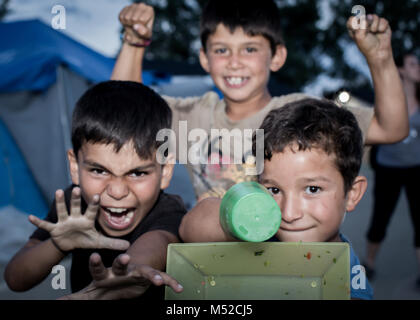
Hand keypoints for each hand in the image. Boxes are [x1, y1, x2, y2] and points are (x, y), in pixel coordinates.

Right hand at [29, 188, 129, 251]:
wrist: (70, 244)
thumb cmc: (85, 240)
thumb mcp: (98, 242)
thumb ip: (112, 243)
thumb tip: (129, 246)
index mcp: (87, 220)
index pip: (92, 211)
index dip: (94, 204)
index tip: (97, 196)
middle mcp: (75, 218)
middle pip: (76, 207)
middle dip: (76, 199)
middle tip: (77, 188)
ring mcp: (64, 222)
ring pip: (62, 211)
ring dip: (60, 202)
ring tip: (57, 192)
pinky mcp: (54, 229)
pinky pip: (45, 225)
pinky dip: (38, 221)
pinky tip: (30, 217)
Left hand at [59, 253, 183, 299]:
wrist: (126, 278)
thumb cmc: (107, 284)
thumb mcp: (92, 291)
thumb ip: (77, 296)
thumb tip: (57, 301)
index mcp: (106, 274)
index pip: (99, 268)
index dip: (96, 263)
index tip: (94, 256)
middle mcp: (122, 270)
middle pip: (121, 264)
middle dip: (123, 261)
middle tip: (124, 257)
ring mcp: (136, 273)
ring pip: (144, 271)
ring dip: (151, 275)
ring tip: (157, 282)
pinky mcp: (148, 277)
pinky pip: (161, 278)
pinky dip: (170, 282)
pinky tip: (179, 288)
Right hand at [119, 3, 154, 45]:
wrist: (137, 32)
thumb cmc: (144, 32)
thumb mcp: (146, 34)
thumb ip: (143, 31)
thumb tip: (135, 26)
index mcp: (149, 10)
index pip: (141, 19)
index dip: (140, 26)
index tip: (142, 26)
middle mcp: (141, 5)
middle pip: (133, 18)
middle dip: (134, 25)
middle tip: (137, 26)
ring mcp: (133, 5)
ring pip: (126, 17)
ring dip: (128, 24)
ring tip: (133, 24)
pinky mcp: (125, 7)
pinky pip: (121, 17)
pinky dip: (123, 22)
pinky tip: (129, 22)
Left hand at [347, 14, 391, 62]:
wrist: (379, 52)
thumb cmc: (367, 46)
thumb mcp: (359, 36)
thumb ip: (359, 26)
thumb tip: (366, 17)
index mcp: (355, 29)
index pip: (351, 20)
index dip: (354, 23)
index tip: (357, 29)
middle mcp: (363, 25)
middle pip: (363, 16)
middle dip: (365, 24)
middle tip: (367, 32)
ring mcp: (373, 23)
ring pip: (373, 16)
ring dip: (374, 26)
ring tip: (374, 32)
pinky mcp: (382, 24)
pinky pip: (382, 20)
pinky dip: (382, 27)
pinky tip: (380, 32)